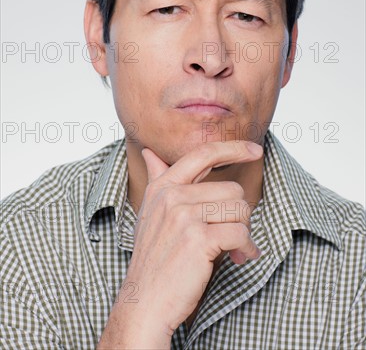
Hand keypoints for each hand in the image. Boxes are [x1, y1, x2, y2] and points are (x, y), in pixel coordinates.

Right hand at [125, 140, 262, 334]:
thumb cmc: (153, 258)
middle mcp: (171, 196)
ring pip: (239, 209)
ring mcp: (184, 216)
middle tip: (231, 235)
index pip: (203, 154)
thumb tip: (151, 153)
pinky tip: (238, 259)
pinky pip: (241, 233)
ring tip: (234, 249)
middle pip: (232, 189)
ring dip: (244, 232)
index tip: (254, 149)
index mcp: (163, 186)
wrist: (145, 303)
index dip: (232, 148)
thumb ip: (157, 180)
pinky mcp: (198, 239)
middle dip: (239, 215)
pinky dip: (246, 248)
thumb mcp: (150, 213)